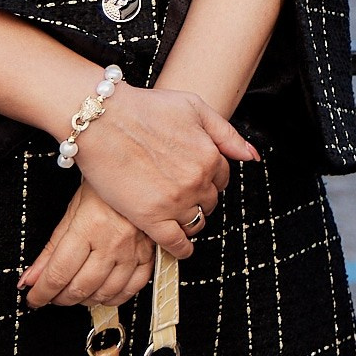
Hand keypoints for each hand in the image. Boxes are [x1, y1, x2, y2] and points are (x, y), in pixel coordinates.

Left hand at [21, 183, 154, 308]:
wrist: (138, 175)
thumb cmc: (103, 190)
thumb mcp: (71, 213)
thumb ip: (50, 251)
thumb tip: (30, 279)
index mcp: (89, 226)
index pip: (58, 273)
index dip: (41, 293)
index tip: (33, 298)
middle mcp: (113, 240)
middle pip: (80, 287)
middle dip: (60, 298)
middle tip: (52, 295)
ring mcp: (133, 249)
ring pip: (105, 293)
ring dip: (84, 300)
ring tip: (74, 292)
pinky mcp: (149, 254)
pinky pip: (132, 289)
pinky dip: (114, 298)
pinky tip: (102, 293)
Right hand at [70, 84, 256, 258]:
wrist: (104, 119)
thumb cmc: (145, 108)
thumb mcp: (195, 107)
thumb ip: (226, 133)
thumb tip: (251, 156)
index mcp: (210, 156)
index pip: (222, 179)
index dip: (210, 179)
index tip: (197, 180)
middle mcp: (197, 181)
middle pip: (209, 201)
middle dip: (199, 198)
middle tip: (181, 194)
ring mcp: (175, 201)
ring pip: (195, 222)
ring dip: (190, 220)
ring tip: (177, 216)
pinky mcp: (150, 217)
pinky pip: (175, 243)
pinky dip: (181, 248)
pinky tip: (180, 248)